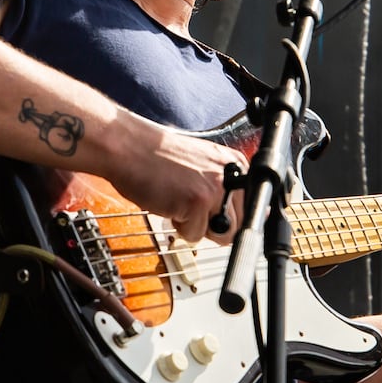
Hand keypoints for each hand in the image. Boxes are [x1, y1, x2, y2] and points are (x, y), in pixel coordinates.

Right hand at [107, 116, 246, 244]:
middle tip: (190, 207)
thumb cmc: (157, 157)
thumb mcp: (202, 167)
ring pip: (219, 235)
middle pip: (238, 226)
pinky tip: (169, 202)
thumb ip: (223, 188)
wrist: (128, 147)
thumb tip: (238, 221)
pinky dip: (178, 226)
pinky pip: (194, 235)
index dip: (232, 220)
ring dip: (196, 227)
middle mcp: (231, 175)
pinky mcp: (197, 202)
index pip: (253, 209)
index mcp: (236, 164)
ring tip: (178, 201)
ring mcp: (216, 189)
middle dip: (213, 226)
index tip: (216, 217)